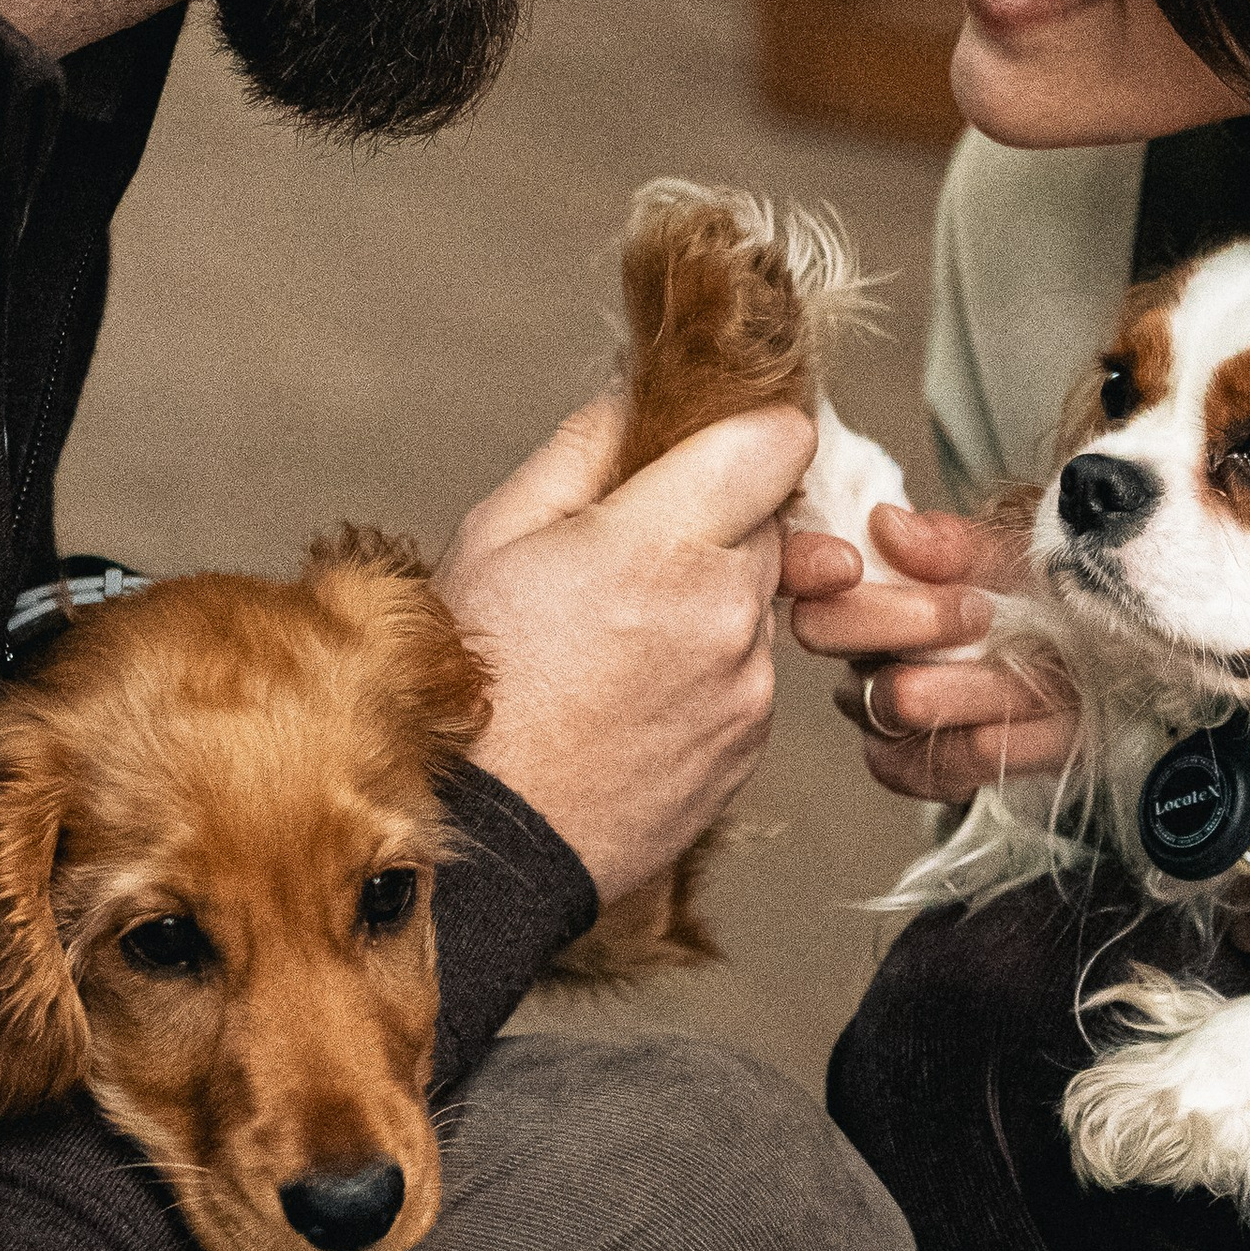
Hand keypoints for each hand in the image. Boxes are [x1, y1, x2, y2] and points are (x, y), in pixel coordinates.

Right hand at [434, 395, 813, 899]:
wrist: (487, 847)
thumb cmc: (470, 689)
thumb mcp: (494, 536)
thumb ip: (582, 451)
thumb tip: (636, 404)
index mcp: (661, 543)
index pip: (779, 441)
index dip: (748, 431)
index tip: (714, 444)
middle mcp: (726, 611)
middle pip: (769, 520)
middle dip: (715, 521)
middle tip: (630, 552)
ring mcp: (748, 685)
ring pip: (758, 601)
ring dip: (710, 601)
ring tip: (616, 641)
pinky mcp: (751, 743)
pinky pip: (748, 674)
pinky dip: (707, 670)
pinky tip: (631, 696)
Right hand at [784, 500, 1077, 805]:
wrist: (1103, 670)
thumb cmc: (1046, 600)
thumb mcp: (1013, 553)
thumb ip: (953, 543)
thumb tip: (886, 525)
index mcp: (867, 576)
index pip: (799, 566)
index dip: (809, 565)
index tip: (851, 564)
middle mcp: (854, 643)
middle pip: (827, 629)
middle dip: (912, 618)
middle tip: (980, 612)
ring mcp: (873, 709)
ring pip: (896, 699)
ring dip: (982, 684)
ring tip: (1042, 672)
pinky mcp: (908, 765)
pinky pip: (928, 761)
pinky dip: (995, 741)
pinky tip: (1032, 722)